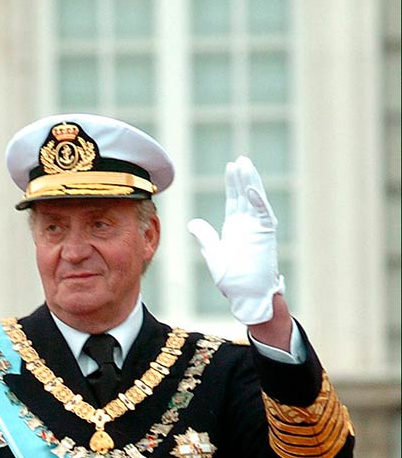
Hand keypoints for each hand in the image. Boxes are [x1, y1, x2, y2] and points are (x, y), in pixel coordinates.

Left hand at [187, 157, 282, 326]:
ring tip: (246, 165)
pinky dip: (258, 201)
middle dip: (242, 177)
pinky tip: (251, 188)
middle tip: (239, 160)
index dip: (232, 183)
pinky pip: (263, 214)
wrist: (246, 297)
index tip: (230, 166)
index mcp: (235, 227)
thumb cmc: (232, 281)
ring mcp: (258, 228)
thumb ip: (205, 237)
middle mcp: (248, 224)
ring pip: (255, 200)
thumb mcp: (213, 255)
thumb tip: (192, 223)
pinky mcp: (265, 236)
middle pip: (245, 195)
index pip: (234, 199)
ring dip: (251, 183)